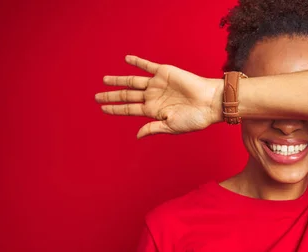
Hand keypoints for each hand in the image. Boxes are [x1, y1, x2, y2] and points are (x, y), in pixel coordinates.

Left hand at [95, 55, 222, 137]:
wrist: (210, 102)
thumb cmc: (194, 118)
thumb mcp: (171, 127)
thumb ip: (153, 128)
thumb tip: (137, 135)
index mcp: (153, 111)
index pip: (129, 109)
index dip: (115, 109)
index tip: (103, 109)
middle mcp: (153, 97)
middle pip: (127, 95)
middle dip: (112, 96)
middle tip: (97, 96)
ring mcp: (157, 84)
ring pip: (133, 81)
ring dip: (119, 80)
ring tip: (105, 80)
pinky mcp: (164, 72)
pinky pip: (147, 66)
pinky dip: (137, 62)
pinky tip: (126, 59)